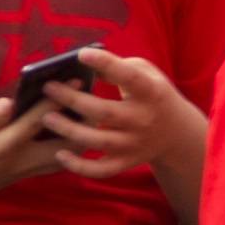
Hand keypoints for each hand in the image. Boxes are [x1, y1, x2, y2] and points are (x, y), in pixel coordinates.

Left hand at [38, 48, 197, 179]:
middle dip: (73, 99)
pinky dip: (80, 166)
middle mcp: (144, 119)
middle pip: (104, 112)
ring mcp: (135, 143)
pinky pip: (102, 170)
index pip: (129, 77)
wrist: (176, 132)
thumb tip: (79, 65)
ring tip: (47, 118)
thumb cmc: (152, 94)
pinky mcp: (127, 161)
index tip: (82, 55)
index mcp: (151, 92)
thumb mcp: (145, 73)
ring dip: (69, 130)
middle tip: (48, 88)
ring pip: (98, 141)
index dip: (106, 64)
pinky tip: (61, 154)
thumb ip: (117, 66)